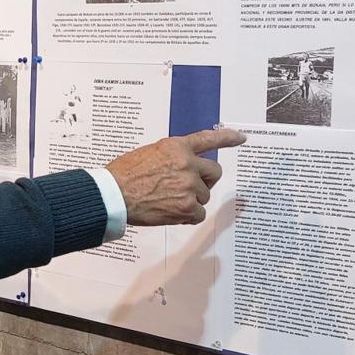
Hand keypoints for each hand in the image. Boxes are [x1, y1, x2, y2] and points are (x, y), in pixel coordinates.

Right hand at [105, 128, 245, 225]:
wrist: (114, 194)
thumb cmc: (123, 175)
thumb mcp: (148, 153)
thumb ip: (170, 157)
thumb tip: (179, 168)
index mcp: (176, 146)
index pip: (208, 139)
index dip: (227, 138)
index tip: (241, 138)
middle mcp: (187, 163)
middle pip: (214, 173)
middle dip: (205, 181)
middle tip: (190, 188)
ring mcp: (189, 185)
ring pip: (204, 196)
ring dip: (191, 201)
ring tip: (168, 202)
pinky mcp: (187, 206)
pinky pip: (198, 214)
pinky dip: (188, 216)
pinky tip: (171, 213)